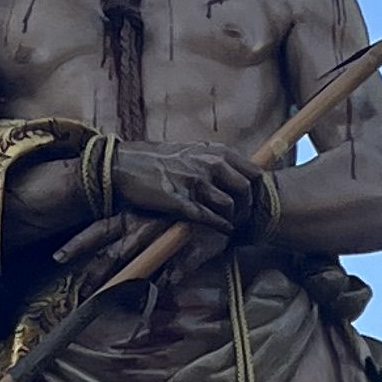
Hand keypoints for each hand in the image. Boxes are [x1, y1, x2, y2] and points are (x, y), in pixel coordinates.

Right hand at [112, 141, 260, 230]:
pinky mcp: (180, 200)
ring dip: (231, 219)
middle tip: (241, 217)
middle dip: (246, 208)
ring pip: (229, 206)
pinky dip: (219, 226)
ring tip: (228, 224)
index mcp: (216, 152)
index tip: (251, 200)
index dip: (257, 190)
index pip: (254, 172)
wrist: (124, 164)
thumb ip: (216, 160)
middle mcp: (209, 164)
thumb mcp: (194, 151)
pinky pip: (208, 217)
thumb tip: (237, 174)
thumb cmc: (159, 159)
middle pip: (246, 191)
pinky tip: (223, 230)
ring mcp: (195, 182)